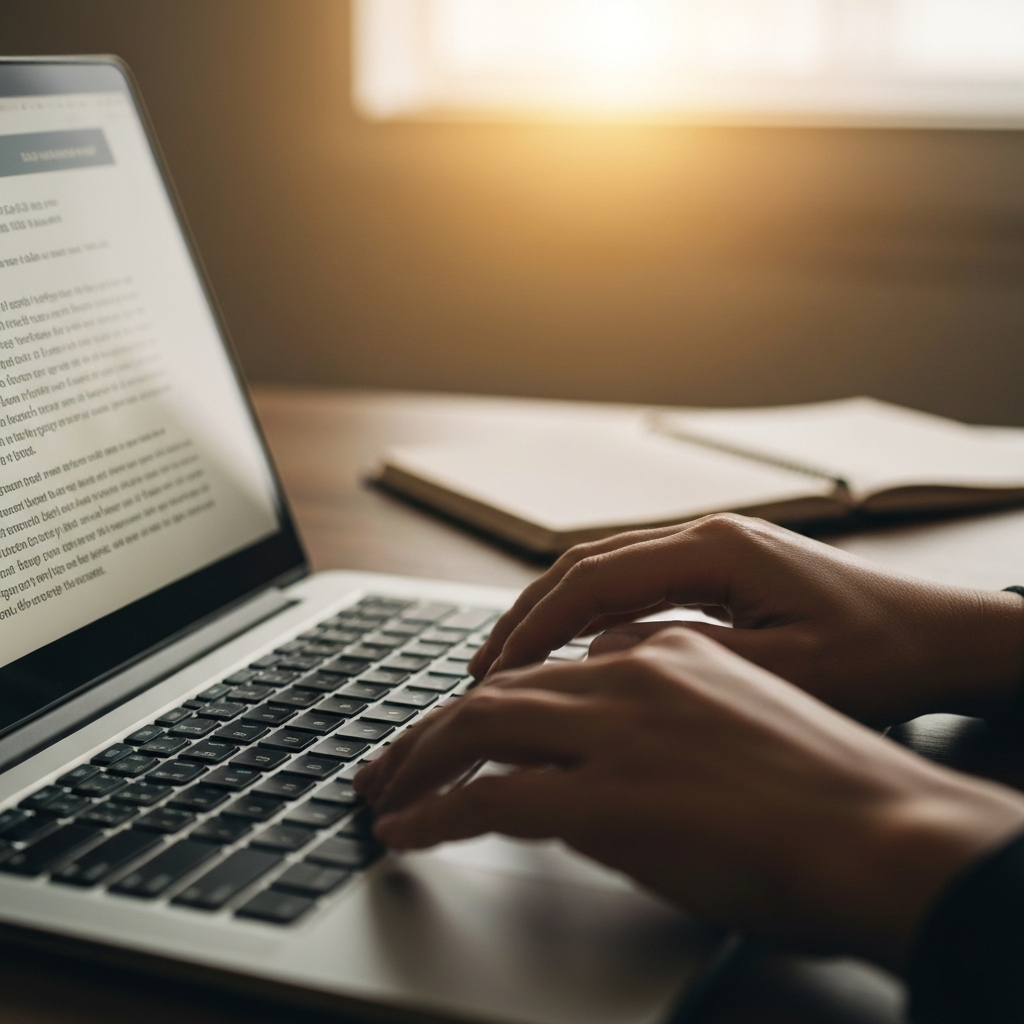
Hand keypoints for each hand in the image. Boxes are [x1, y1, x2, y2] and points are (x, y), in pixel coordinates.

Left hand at [357, 630, 1023, 969]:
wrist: (886, 834)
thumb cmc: (831, 792)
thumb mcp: (740, 721)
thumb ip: (668, 713)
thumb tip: (613, 737)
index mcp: (667, 650)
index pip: (553, 663)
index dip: (498, 696)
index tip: (467, 724)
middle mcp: (631, 672)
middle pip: (499, 686)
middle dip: (432, 723)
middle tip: (390, 756)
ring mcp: (614, 730)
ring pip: (479, 726)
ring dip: (419, 758)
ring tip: (383, 789)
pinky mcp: (603, 797)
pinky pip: (488, 798)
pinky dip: (435, 812)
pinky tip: (408, 830)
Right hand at [469, 515, 1023, 725]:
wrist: (945, 638)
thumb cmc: (882, 657)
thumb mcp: (783, 672)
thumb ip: (684, 659)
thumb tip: (597, 651)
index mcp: (716, 549)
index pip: (594, 579)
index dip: (534, 626)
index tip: (493, 672)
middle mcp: (707, 535)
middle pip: (587, 566)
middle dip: (527, 617)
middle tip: (480, 668)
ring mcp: (713, 548)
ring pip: (605, 572)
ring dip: (553, 614)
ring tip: (509, 661)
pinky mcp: (722, 570)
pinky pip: (635, 586)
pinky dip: (591, 616)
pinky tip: (572, 649)